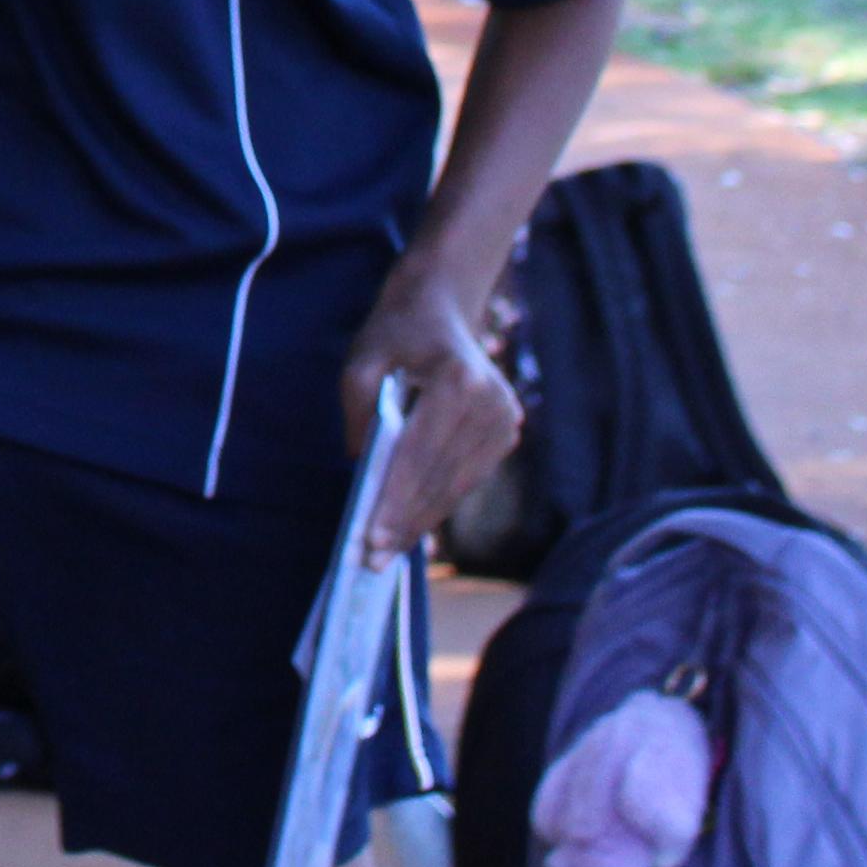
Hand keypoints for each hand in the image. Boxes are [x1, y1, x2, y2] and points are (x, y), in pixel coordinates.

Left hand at [343, 258, 522, 567]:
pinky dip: (438, 502)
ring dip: (422, 520)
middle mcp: (492, 404)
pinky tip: (412, 526)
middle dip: (405, 521)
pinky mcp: (507, 431)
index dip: (395, 500)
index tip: (371, 538)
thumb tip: (359, 471)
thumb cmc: (395, 333)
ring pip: (458, 485)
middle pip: (442, 477)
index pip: (421, 454)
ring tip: (388, 552)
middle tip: (373, 559)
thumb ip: (359, 415)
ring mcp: (506, 419)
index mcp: (459, 381)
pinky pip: (467, 477)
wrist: (441, 306)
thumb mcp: (362, 362)